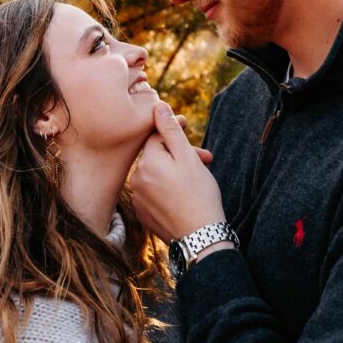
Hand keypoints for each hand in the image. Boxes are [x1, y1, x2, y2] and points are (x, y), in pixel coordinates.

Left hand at [131, 102, 225, 241]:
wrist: (200, 236)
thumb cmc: (198, 194)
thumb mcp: (188, 158)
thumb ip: (171, 130)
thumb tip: (157, 106)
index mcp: (147, 162)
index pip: (156, 137)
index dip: (174, 132)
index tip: (188, 127)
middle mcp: (137, 179)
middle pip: (157, 156)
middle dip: (180, 154)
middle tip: (206, 159)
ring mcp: (139, 199)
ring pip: (157, 175)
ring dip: (176, 172)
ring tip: (198, 178)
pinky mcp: (143, 214)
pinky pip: (155, 192)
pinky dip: (168, 189)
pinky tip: (185, 194)